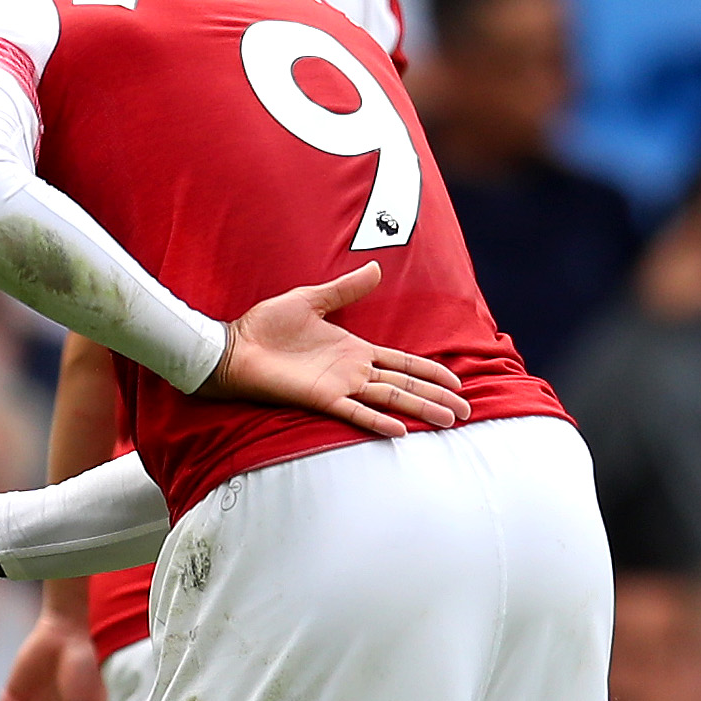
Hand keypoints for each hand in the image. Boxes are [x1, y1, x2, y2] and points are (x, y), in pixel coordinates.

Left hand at [201, 264, 469, 436]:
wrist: (233, 346)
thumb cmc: (266, 326)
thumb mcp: (310, 299)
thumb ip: (344, 288)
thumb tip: (376, 268)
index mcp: (354, 350)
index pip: (402, 363)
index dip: (430, 371)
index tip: (457, 381)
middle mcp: (352, 371)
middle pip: (405, 385)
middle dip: (436, 397)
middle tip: (466, 411)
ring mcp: (339, 387)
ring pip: (390, 399)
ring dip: (420, 409)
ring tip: (449, 420)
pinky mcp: (320, 398)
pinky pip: (355, 412)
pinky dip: (378, 421)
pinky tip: (402, 432)